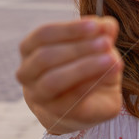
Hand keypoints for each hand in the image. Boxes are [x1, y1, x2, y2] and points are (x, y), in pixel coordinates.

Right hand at [16, 16, 123, 134]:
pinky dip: (92, 82)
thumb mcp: (95, 45)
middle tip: (106, 42)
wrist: (87, 104)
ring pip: (53, 81)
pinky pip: (71, 98)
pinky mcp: (59, 114)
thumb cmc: (86, 66)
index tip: (96, 25)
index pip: (42, 35)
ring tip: (111, 58)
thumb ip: (100, 33)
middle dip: (78, 48)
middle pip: (45, 57)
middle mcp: (27, 74)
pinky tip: (112, 71)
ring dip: (84, 67)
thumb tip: (108, 25)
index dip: (69, 29)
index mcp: (30, 50)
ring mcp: (40, 97)